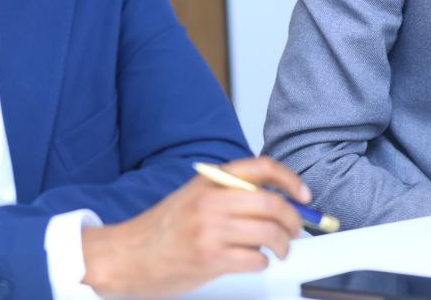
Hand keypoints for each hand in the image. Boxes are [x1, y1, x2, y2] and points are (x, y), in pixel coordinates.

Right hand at [80, 156, 309, 297]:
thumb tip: (274, 201)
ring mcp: (210, 229)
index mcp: (210, 181)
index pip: (262, 168)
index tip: (304, 195)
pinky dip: (262, 263)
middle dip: (295, 220)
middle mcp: (212, 201)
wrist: (126, 255)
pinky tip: (253, 262)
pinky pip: (255, 259)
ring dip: (283, 246)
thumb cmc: (160, 230)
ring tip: (279, 250)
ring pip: (270, 233)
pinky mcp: (210, 258)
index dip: (290, 179)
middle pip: (273, 204)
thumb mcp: (193, 197)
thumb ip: (228, 194)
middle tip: (296, 230)